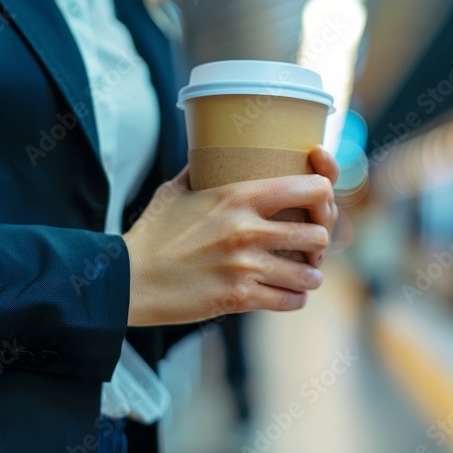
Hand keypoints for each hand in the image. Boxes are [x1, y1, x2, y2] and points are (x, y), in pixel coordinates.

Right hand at [123, 147, 338, 325]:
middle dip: (320, 243)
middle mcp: (247, 230)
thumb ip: (201, 170)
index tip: (319, 205)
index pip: (310, 188)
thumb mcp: (175, 191)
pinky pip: (289, 301)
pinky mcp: (238, 298)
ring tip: (304, 274)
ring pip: (309, 274)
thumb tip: (211, 151)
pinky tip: (288, 294)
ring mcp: (244, 266)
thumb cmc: (152, 234)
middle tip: (312, 247)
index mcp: (237, 196)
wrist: (128, 279)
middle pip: (318, 234)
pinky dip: (293, 299)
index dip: (324, 197)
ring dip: (310, 275)